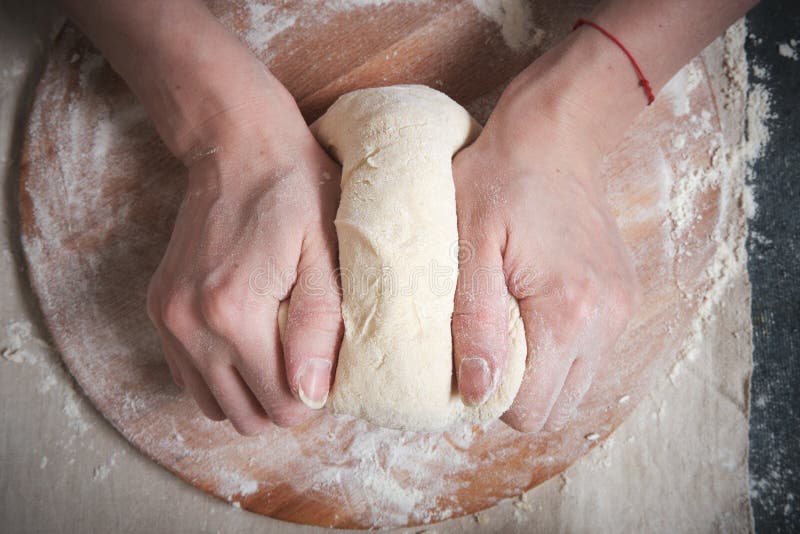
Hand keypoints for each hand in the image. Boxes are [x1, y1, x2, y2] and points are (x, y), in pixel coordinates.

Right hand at [146, 90, 342, 433]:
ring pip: (211, 403)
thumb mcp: (324, 252)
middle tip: (304, 363)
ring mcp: (168, 318)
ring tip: (275, 353)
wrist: (237, 145)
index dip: (310, 398)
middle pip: (242, 416)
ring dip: (247, 392)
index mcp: (234, 314)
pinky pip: (187, 375)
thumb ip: (318, 326)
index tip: (325, 369)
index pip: (279, 405)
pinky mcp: (159, 308)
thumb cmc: (295, 192)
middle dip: (280, 402)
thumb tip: (312, 397)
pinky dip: (218, 374)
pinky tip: (245, 342)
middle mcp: (190, 324)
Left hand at [452, 60, 641, 431]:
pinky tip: (536, 305)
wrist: (553, 135)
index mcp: (568, 312)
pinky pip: (591, 352)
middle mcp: (607, 319)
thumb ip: (474, 322)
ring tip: (512, 320)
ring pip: (577, 383)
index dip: (493, 396)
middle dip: (519, 389)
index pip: (533, 409)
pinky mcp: (625, 297)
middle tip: (489, 342)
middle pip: (559, 406)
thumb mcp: (468, 245)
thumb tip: (478, 393)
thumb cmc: (498, 181)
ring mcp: (622, 309)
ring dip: (541, 369)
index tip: (472, 359)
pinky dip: (561, 346)